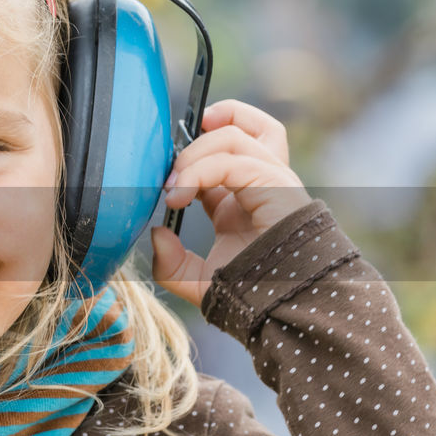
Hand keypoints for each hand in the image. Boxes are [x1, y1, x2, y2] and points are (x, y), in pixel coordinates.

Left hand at [150, 99, 313, 309]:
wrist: (280, 309)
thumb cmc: (247, 296)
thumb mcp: (196, 280)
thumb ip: (171, 262)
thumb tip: (156, 234)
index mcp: (242, 199)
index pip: (223, 152)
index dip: (189, 152)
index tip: (163, 176)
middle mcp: (261, 183)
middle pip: (242, 126)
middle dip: (197, 136)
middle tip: (168, 173)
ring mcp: (273, 181)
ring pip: (236, 134)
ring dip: (194, 153)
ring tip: (172, 185)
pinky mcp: (277, 186)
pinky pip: (233, 160)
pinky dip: (199, 171)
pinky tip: (179, 196)